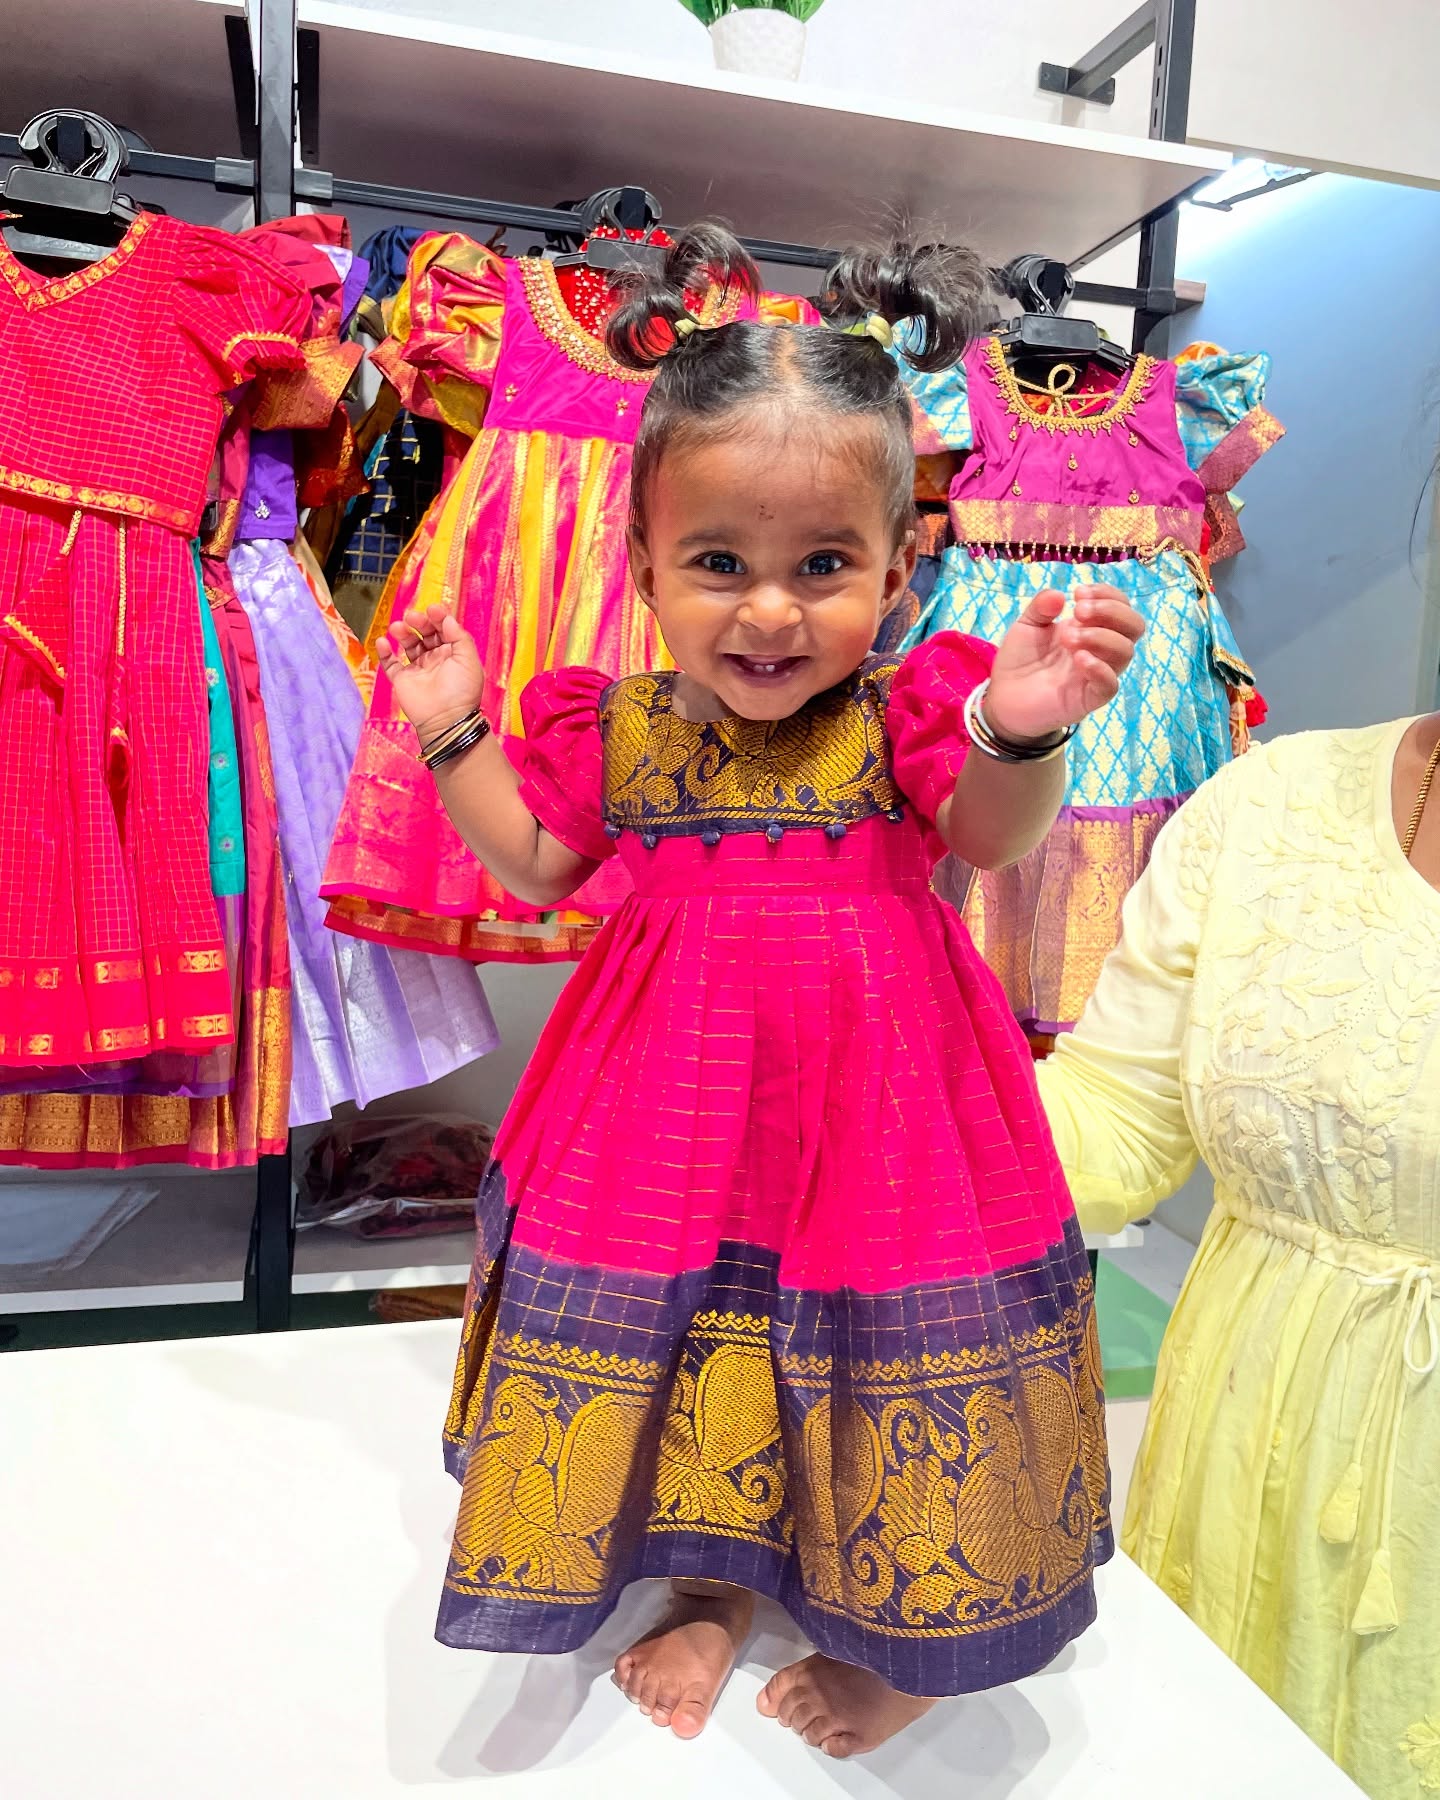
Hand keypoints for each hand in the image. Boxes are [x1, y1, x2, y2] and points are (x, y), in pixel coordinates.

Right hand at [375, 602, 485, 744]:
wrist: (445, 720)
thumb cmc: (461, 690)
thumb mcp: (469, 660)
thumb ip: (459, 637)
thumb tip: (446, 618)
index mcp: (453, 653)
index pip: (444, 629)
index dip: (438, 617)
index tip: (432, 609)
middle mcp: (435, 658)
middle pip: (425, 633)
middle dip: (419, 622)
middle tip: (412, 617)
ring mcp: (418, 669)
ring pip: (408, 645)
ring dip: (403, 634)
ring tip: (397, 627)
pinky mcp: (402, 680)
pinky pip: (391, 664)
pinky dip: (385, 652)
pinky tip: (383, 642)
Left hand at [985, 586, 1144, 743]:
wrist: (1002, 698)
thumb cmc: (1020, 660)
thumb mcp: (1027, 625)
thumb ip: (1041, 607)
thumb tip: (1059, 594)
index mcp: (1091, 628)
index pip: (1120, 606)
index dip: (1107, 594)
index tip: (1079, 593)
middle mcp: (1100, 649)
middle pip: (1134, 626)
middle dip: (1111, 611)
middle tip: (1079, 611)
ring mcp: (1097, 674)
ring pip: (1125, 652)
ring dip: (1101, 636)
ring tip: (1068, 637)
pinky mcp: (1088, 699)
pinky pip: (1110, 685)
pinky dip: (1100, 669)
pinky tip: (1079, 658)